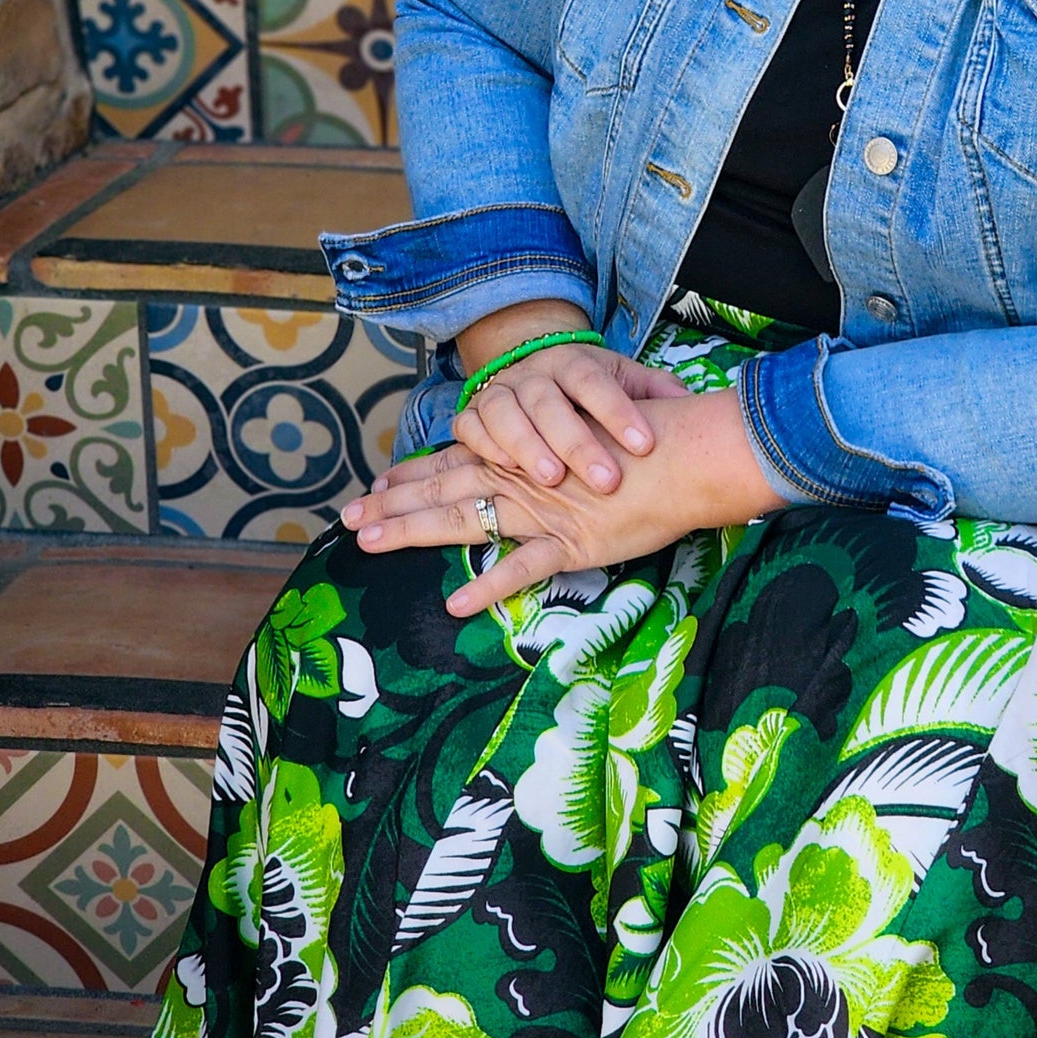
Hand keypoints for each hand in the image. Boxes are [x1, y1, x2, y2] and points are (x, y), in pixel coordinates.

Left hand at [342, 389, 787, 616]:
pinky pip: (523, 568)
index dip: (416, 473)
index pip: (460, 460)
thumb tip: (546, 455)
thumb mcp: (597, 433)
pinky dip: (490, 587)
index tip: (377, 484)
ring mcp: (544, 510)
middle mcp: (524, 477)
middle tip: (348, 518)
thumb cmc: (650, 439)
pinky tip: (456, 603)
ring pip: (466, 519)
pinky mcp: (573, 542)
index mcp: (527, 452)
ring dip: (415, 530)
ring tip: (370, 544)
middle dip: (395, 503)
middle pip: (447, 488)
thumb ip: (566, 443)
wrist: (688, 451)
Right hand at [448, 341, 686, 500]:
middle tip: (606, 481)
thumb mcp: (625, 383)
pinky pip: (470, 426)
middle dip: (577, 442)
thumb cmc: (590, 394)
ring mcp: (499, 391)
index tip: (646, 445)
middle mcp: (533, 372)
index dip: (619, 412)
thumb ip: (655, 392)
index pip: (595, 380)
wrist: (537, 375)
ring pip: (505, 412)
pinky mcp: (473, 414)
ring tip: (554, 479)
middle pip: (549, 401)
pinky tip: (506, 470)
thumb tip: (689, 402)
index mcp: (573, 361)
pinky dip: (486, 446)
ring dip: (528, 446)